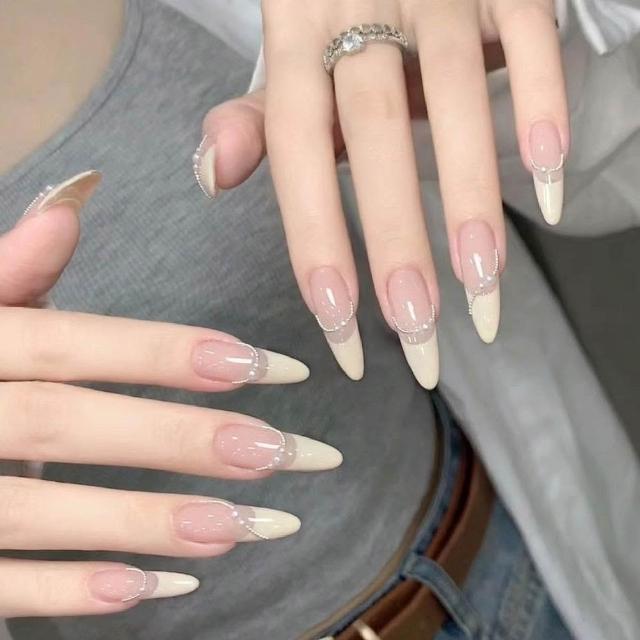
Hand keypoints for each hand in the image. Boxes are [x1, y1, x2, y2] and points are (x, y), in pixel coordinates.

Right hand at [0, 172, 340, 616]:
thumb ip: (13, 273)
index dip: (170, 354)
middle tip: (285, 452)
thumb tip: (69, 207)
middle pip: (66, 424)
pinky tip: (159, 588)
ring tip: (249, 524)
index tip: (271, 367)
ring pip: (37, 510)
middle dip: (180, 439)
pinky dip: (73, 591)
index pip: (73, 342)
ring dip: (148, 522)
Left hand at [194, 0, 567, 386]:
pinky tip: (547, 174)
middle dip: (395, 236)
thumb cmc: (335, 19)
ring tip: (482, 280)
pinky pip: (527, 30)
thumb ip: (260, 121)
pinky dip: (541, 100)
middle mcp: (356, 5)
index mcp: (296, 37)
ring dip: (469, 191)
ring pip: (452, 84)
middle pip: (372, 129)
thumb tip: (211, 174)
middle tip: (415, 326)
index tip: (338, 324)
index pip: (296, 148)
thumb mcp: (292, 64)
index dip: (314, 238)